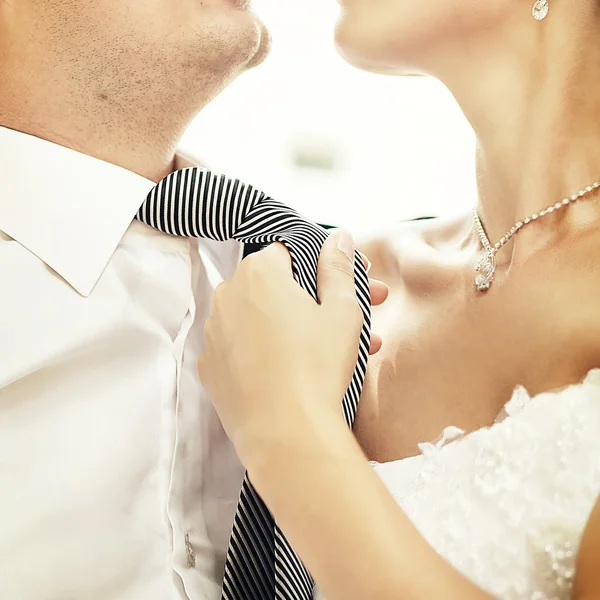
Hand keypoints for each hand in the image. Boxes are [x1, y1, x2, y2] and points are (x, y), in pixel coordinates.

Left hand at [197, 230, 387, 459]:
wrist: (285, 434)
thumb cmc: (317, 365)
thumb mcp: (342, 310)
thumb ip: (338, 267)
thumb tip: (338, 238)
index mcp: (259, 273)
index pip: (290, 253)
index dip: (322, 268)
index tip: (346, 286)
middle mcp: (227, 296)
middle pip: (276, 287)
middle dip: (316, 298)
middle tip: (356, 318)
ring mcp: (214, 334)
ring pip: (262, 320)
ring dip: (297, 328)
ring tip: (339, 351)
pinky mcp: (211, 368)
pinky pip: (243, 349)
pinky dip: (267, 352)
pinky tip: (298, 369)